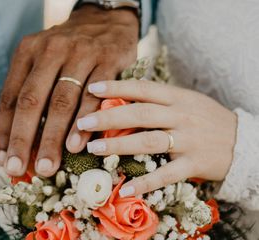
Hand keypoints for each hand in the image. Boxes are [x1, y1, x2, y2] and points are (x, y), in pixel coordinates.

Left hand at [0, 5, 138, 176]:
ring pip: (63, 100)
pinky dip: (86, 121)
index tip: (4, 158)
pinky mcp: (108, 60)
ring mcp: (82, 54)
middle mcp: (52, 50)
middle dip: (24, 138)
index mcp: (29, 51)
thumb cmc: (70, 49)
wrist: (106, 21)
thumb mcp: (40, 61)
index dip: (5, 129)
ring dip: (54, 135)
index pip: (11, 95)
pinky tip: (78, 144)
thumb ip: (18, 92)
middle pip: (33, 99)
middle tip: (18, 169)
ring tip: (48, 163)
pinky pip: (96, 95)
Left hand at [77, 80, 237, 195]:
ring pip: (149, 141)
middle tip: (82, 122)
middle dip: (109, 117)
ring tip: (94, 148)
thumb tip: (126, 97)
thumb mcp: (187, 102)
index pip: (143, 89)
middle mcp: (181, 116)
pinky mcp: (195, 163)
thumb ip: (160, 100)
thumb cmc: (207, 119)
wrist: (243, 141)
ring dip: (119, 145)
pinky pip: (168, 174)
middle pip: (140, 114)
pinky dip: (147, 182)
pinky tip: (126, 187)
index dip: (117, 87)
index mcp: (178, 98)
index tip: (92, 88)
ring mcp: (189, 140)